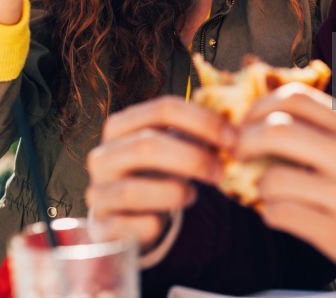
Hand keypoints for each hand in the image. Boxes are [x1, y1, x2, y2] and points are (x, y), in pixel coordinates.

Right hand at [86, 97, 232, 251]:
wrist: (128, 214)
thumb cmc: (158, 172)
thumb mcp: (173, 145)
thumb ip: (198, 131)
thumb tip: (236, 124)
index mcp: (121, 125)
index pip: (163, 108)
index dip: (203, 121)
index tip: (233, 138)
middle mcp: (102, 156)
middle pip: (147, 146)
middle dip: (193, 158)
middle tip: (221, 171)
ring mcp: (98, 191)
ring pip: (133, 189)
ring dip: (175, 192)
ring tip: (192, 195)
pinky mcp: (103, 226)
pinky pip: (133, 225)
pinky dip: (157, 224)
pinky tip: (166, 220)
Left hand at [237, 85, 335, 297]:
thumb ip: (330, 128)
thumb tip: (271, 113)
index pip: (295, 98)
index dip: (259, 108)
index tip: (248, 123)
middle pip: (276, 130)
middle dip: (245, 141)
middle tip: (240, 153)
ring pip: (272, 178)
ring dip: (257, 186)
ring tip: (269, 192)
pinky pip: (280, 215)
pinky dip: (270, 214)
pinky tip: (282, 214)